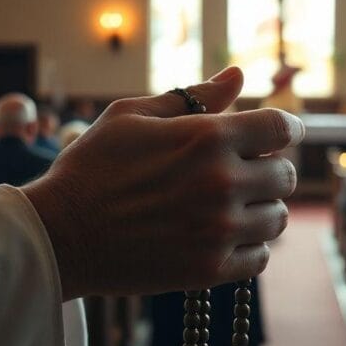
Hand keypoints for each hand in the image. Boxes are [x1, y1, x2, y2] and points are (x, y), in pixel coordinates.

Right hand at [22, 67, 304, 298]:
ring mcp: (219, 230)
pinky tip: (223, 237)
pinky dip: (250, 247)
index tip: (279, 135)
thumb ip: (193, 97)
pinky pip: (261, 257)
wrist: (59, 235)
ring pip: (278, 218)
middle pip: (286, 175)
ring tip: (230, 207)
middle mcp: (222, 183)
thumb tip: (238, 76)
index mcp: (207, 138)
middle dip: (269, 170)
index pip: (281, 128)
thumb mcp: (132, 115)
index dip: (285, 128)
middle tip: (241, 174)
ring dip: (261, 210)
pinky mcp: (211, 269)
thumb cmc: (92, 168)